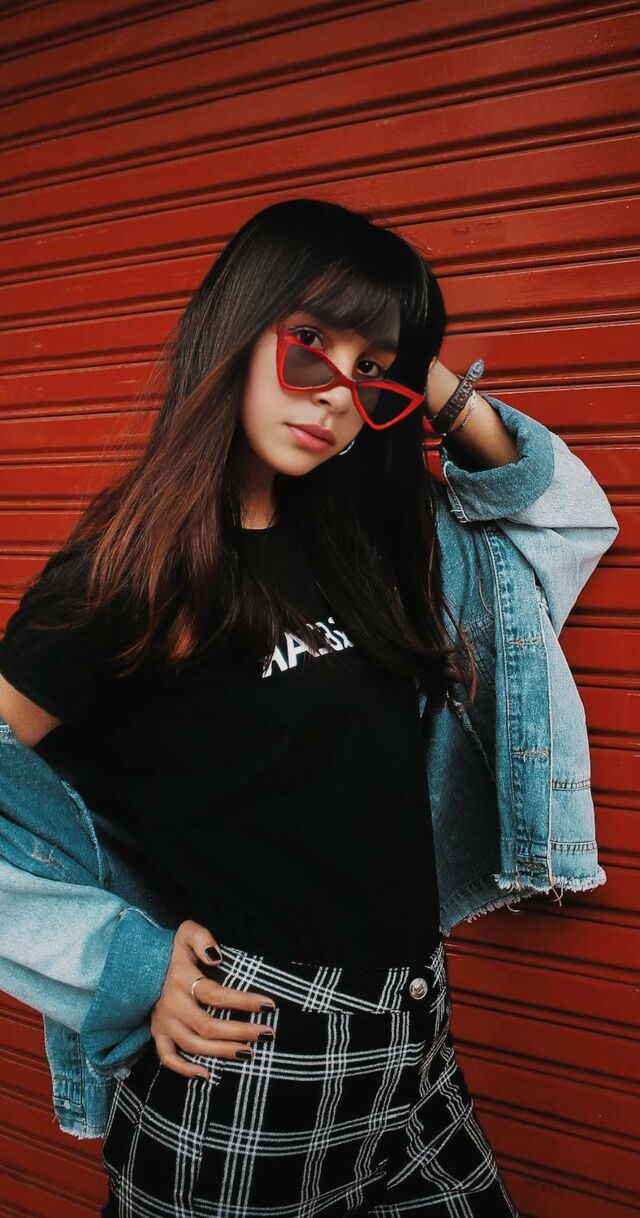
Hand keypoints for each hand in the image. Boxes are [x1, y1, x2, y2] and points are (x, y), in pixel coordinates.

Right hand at [150, 920, 275, 1079]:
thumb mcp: (186, 932)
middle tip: (266, 1034)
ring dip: (222, 1053)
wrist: (139, 960)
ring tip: (249, 1053)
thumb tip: (217, 956)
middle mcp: (172, 1005)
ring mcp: (163, 1022)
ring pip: (193, 1045)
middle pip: (208, 1026)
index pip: (216, 994)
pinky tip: (207, 1075)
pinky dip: (184, 1070)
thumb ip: (202, 938)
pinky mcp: (157, 1033)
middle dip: (240, 1032)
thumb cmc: (173, 948)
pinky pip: (167, 1058)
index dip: (243, 1001)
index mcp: (182, 980)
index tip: (268, 1005)